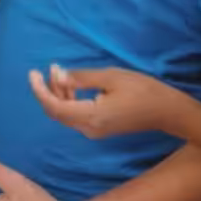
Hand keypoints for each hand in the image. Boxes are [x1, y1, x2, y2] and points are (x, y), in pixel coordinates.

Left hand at [28, 64, 177, 138]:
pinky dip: (69, 100)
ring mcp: (93, 131)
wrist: (167, 112)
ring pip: (65, 114)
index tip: (33, 73)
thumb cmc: (142, 91)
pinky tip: (72, 84)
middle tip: (46, 69)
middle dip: (47, 90)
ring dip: (58, 93)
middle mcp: (88, 129)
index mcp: (90, 116)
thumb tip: (57, 76)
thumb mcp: (111, 77)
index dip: (39, 90)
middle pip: (56, 112)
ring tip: (59, 70)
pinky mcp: (99, 129)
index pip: (54, 106)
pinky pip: (75, 115)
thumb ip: (81, 78)